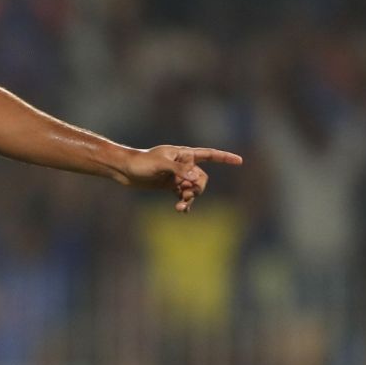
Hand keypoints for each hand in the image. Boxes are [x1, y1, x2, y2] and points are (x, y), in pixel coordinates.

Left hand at [118, 145, 243, 211]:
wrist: (126, 170)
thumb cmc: (141, 163)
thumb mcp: (160, 164)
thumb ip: (179, 170)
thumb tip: (194, 178)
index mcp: (184, 154)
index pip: (209, 154)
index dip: (224, 158)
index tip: (240, 161)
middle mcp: (184, 164)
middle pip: (201, 178)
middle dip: (196, 188)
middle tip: (184, 194)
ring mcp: (178, 176)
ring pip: (193, 188)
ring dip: (189, 197)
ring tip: (179, 206)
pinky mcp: (171, 185)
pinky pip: (184, 195)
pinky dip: (184, 202)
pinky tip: (182, 210)